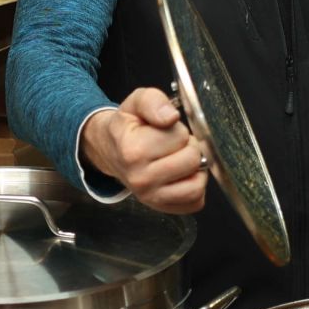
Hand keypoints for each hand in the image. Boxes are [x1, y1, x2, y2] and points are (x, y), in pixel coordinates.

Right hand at [80, 87, 206, 213]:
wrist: (111, 149)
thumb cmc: (129, 125)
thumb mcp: (137, 101)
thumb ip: (154, 102)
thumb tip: (171, 117)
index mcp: (132, 151)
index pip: (180, 137)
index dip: (177, 129)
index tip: (163, 131)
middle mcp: (140, 179)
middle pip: (191, 160)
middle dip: (188, 147)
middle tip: (173, 144)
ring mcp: (150, 197)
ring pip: (196, 185)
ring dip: (195, 169)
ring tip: (180, 159)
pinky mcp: (162, 207)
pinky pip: (194, 202)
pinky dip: (194, 187)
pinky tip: (182, 175)